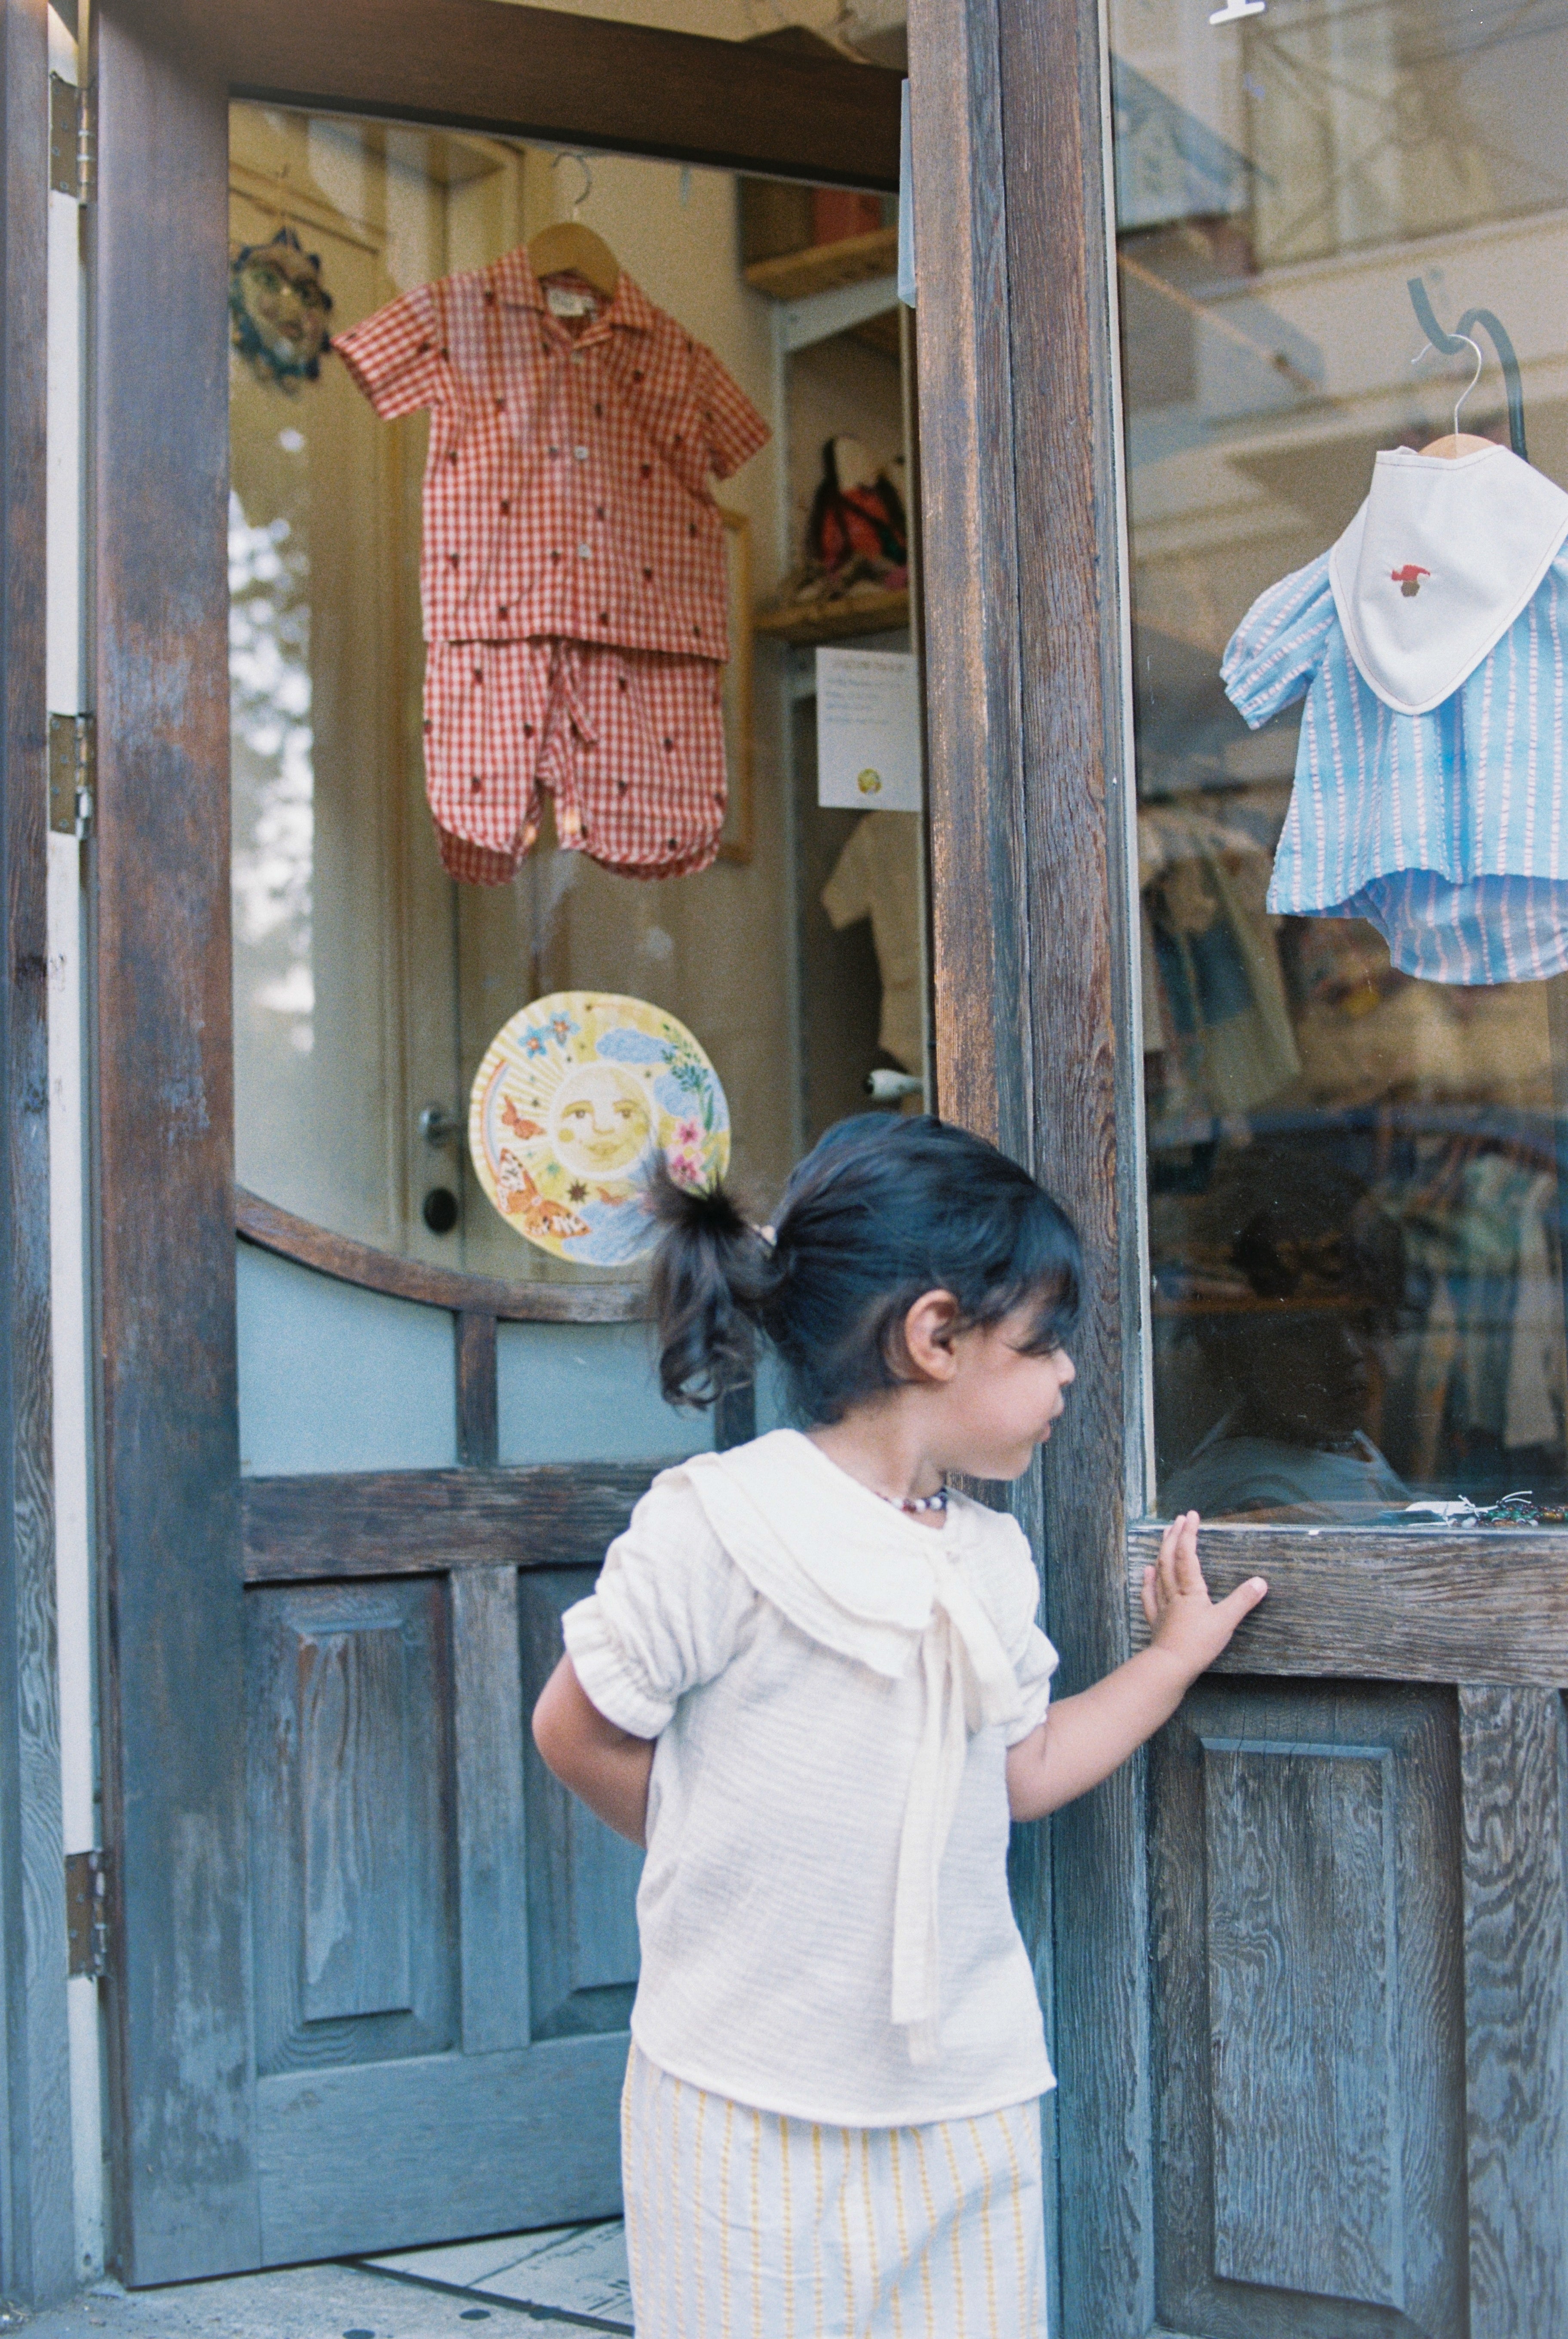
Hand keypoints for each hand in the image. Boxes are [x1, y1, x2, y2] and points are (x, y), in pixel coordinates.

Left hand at [1142, 1511, 1266, 1686]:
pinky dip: (1148, 1580)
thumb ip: (1242, 1600)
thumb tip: (1260, 1582)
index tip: (1191, 1515)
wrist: (1171, 1665)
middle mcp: (1174, 1592)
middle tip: (1177, 1519)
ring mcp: (1163, 1605)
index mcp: (1191, 1589)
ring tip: (1163, 1537)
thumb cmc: (1198, 1643)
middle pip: (1170, 1558)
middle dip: (1174, 1536)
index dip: (1189, 1533)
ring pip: (1159, 1573)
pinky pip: (1150, 1595)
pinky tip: (1146, 1571)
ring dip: (1162, 1552)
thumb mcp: (1226, 1621)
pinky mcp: (1157, 1620)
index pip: (1187, 1554)